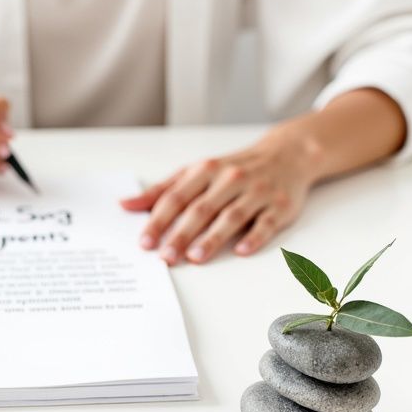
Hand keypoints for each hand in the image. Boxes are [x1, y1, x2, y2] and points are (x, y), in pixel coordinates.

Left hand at [120, 129, 322, 264]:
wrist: (287, 154)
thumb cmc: (233, 168)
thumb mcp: (195, 172)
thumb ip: (161, 191)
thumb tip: (125, 204)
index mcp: (206, 170)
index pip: (176, 197)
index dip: (159, 220)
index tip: (145, 242)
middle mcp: (230, 179)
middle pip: (201, 209)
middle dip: (181, 234)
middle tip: (166, 257)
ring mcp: (257, 192)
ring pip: (231, 216)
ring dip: (213, 238)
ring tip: (195, 257)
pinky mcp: (280, 205)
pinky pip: (266, 222)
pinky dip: (254, 236)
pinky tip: (241, 250)